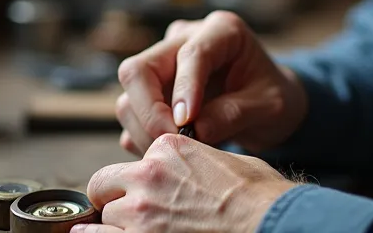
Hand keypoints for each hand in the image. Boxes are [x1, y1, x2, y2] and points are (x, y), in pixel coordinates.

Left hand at [77, 133, 295, 232]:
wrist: (267, 220)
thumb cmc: (258, 197)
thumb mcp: (226, 162)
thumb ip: (196, 162)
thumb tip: (191, 174)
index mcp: (171, 147)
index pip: (139, 160)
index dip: (145, 178)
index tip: (156, 191)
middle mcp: (149, 173)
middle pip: (107, 182)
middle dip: (116, 196)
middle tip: (131, 209)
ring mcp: (140, 208)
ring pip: (105, 211)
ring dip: (117, 222)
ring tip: (137, 228)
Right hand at [114, 10, 307, 154]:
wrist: (266, 102)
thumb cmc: (272, 95)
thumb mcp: (270, 105)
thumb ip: (236, 113)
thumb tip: (197, 130)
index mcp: (221, 30)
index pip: (191, 54)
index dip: (184, 89)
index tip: (186, 125)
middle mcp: (183, 39)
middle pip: (139, 69)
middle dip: (150, 112)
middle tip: (175, 144)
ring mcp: (163, 63)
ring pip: (129, 94)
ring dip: (145, 130)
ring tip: (180, 153)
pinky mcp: (151, 89)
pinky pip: (132, 114)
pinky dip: (143, 137)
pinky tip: (173, 151)